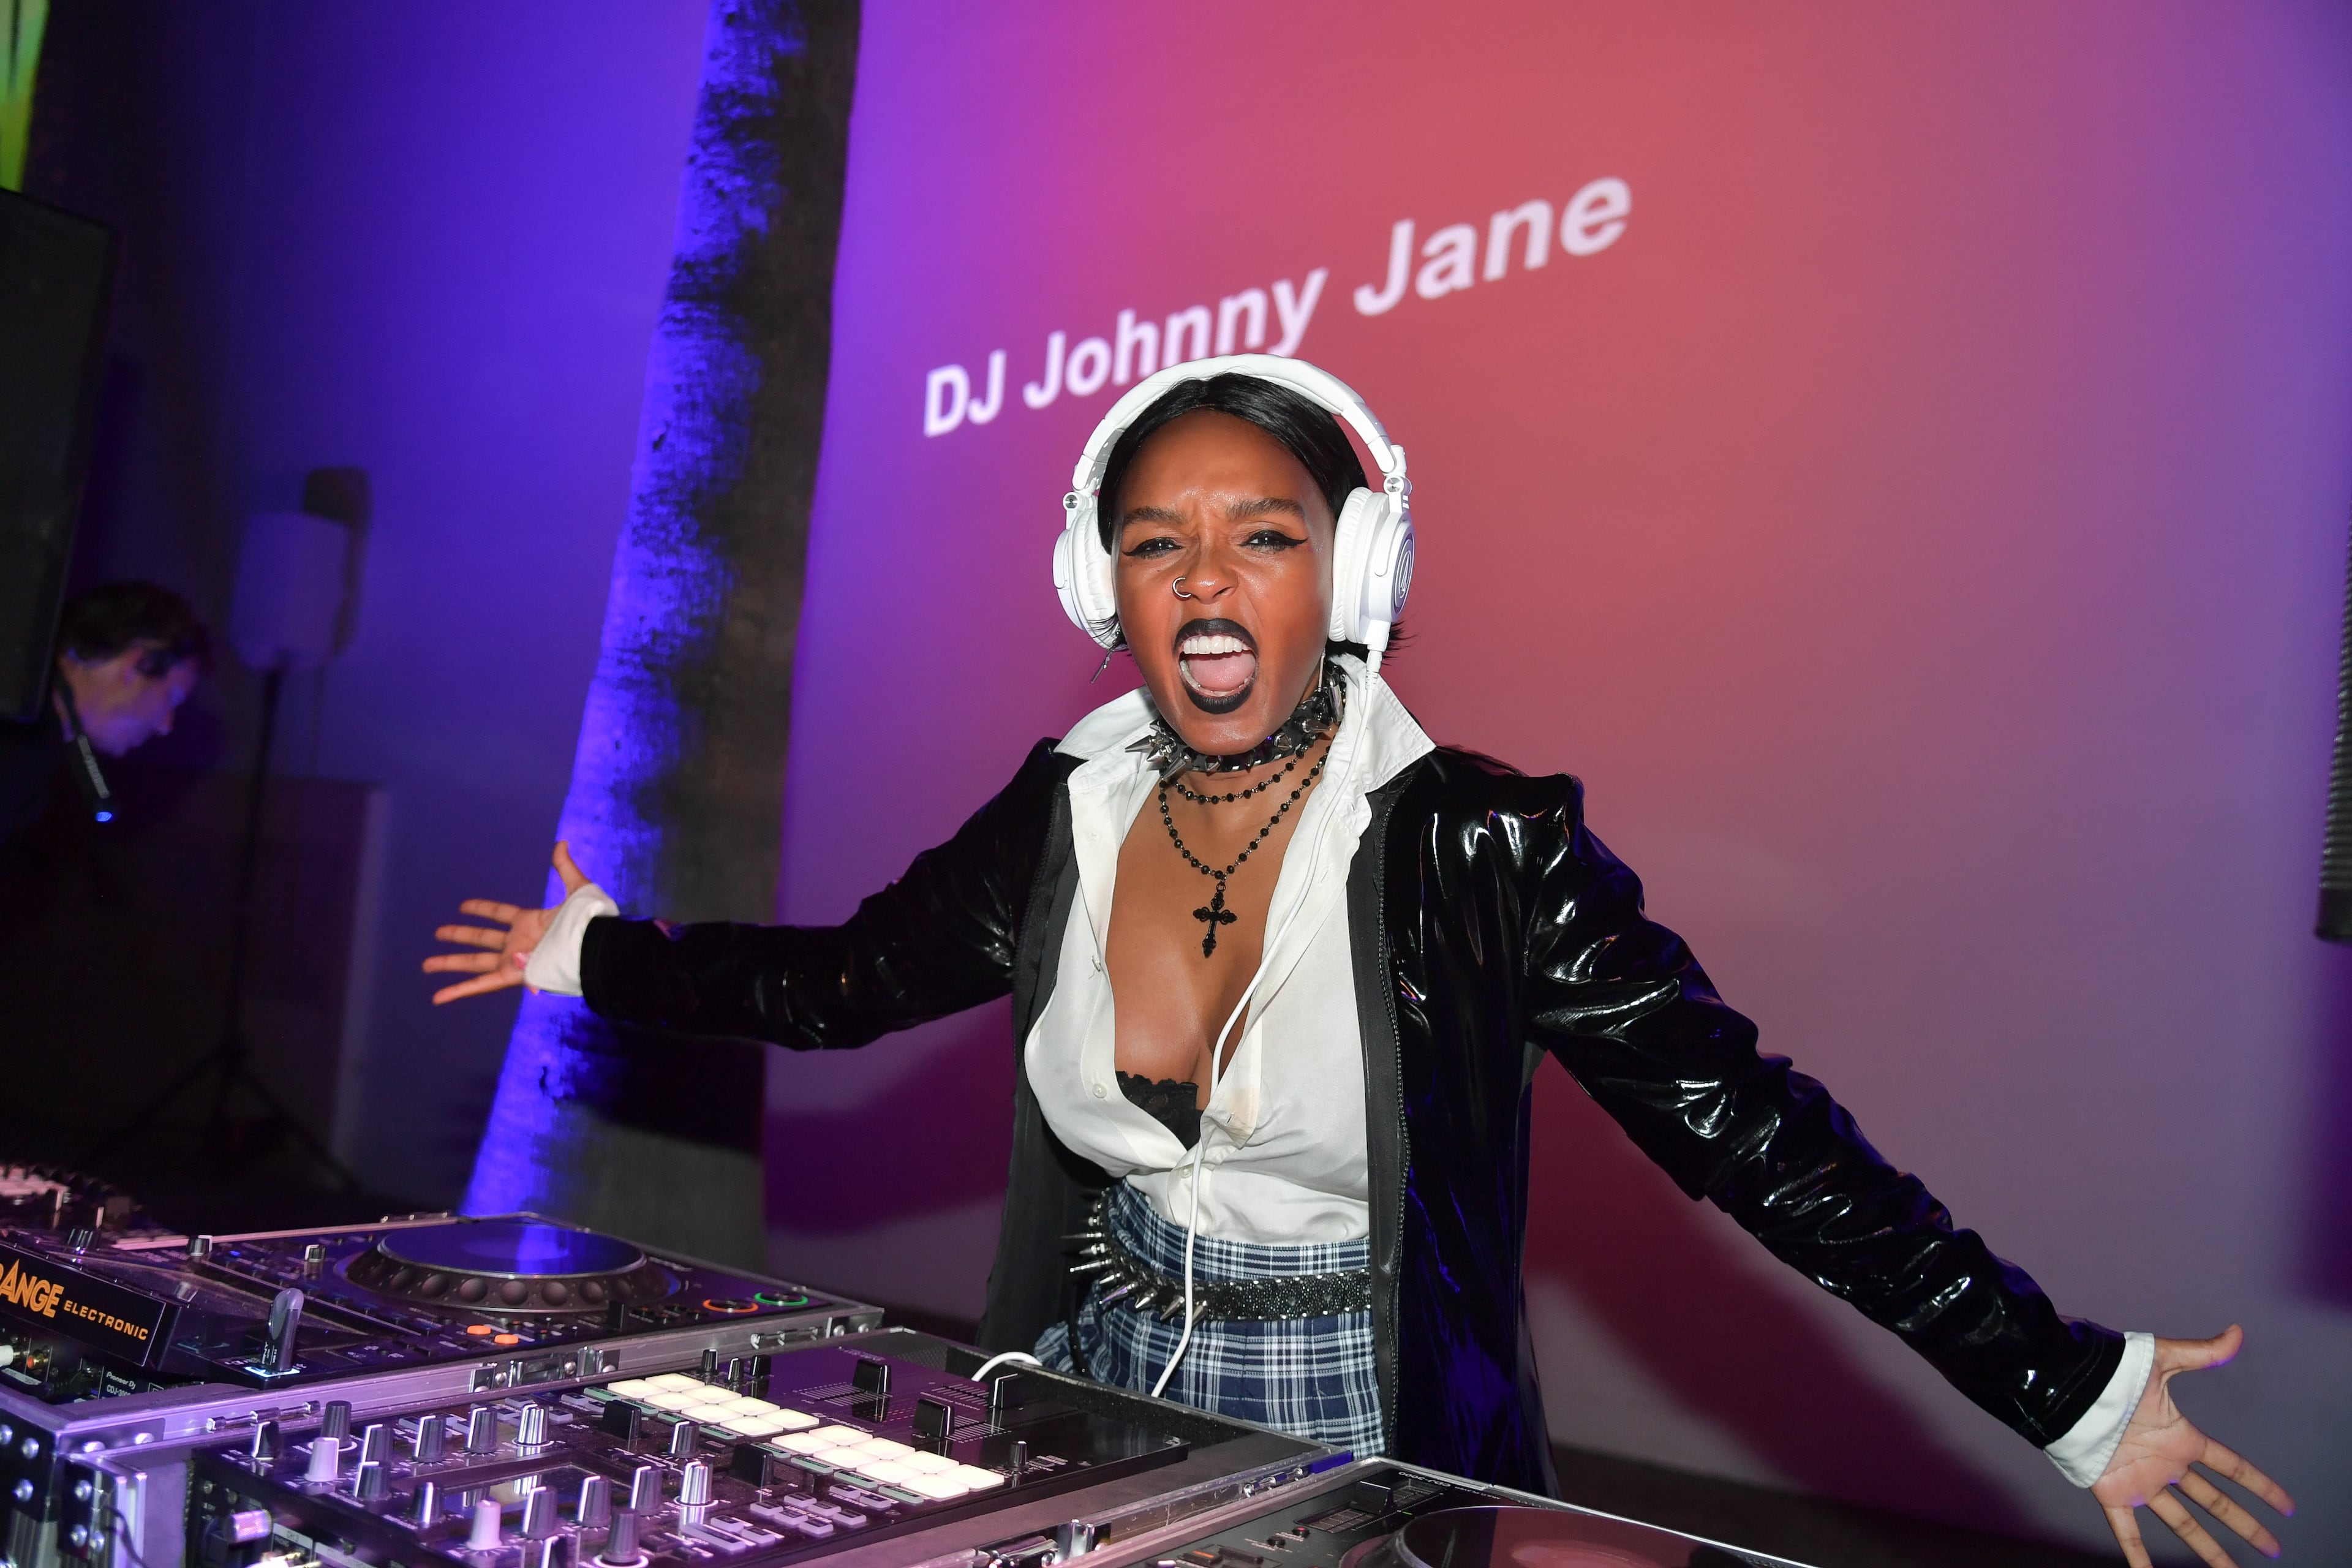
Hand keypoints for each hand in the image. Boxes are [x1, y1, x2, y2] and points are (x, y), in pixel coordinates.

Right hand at [421, 842, 591, 1003]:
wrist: (595, 947)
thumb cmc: (589, 921)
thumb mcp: (577, 889)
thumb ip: (565, 868)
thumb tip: (561, 843)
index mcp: (530, 923)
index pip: (500, 914)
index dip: (482, 909)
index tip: (463, 906)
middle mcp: (518, 943)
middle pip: (481, 939)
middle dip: (459, 936)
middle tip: (438, 932)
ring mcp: (514, 960)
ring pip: (474, 963)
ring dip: (450, 964)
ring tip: (427, 964)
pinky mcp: (513, 976)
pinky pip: (481, 985)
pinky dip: (458, 991)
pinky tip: (438, 997)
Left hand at [2092, 1325, 2292, 1565]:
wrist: (2066, 1384)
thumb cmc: (2112, 1371)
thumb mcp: (2161, 1360)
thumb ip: (2200, 1352)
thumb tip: (2236, 1332)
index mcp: (2182, 1438)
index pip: (2231, 1467)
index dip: (2260, 1485)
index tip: (2286, 1506)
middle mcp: (2166, 1465)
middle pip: (2216, 1502)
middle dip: (2244, 1525)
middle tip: (2272, 1549)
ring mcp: (2141, 1481)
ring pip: (2182, 1523)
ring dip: (2207, 1549)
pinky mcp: (2112, 1492)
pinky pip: (2127, 1532)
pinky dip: (2137, 1557)